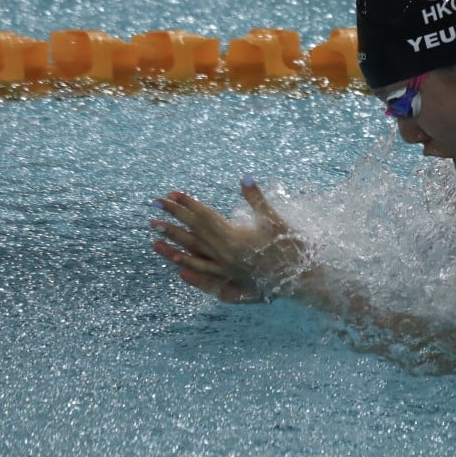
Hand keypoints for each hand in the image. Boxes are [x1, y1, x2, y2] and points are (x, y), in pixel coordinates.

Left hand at [150, 177, 305, 302]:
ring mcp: (226, 267)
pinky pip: (203, 271)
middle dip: (173, 217)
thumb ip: (257, 200)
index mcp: (235, 237)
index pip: (204, 216)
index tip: (171, 194)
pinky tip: (176, 263)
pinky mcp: (230, 278)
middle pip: (194, 232)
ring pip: (193, 253)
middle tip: (155, 205)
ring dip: (173, 241)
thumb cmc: (291, 247)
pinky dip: (189, 265)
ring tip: (154, 234)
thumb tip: (245, 178)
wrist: (300, 278)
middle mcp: (225, 253)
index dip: (187, 204)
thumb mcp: (276, 220)